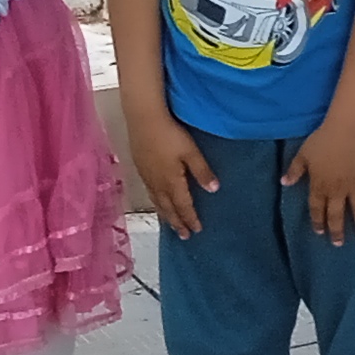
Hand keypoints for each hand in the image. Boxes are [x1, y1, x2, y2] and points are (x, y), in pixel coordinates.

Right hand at [131, 111, 220, 239]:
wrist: (143, 119)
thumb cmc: (170, 134)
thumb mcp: (191, 152)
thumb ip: (202, 172)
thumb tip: (214, 190)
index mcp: (171, 181)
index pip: (183, 206)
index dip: (190, 219)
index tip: (196, 230)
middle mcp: (157, 183)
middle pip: (168, 208)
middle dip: (177, 222)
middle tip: (183, 235)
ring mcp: (147, 176)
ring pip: (157, 202)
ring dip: (165, 215)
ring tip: (170, 224)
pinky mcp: (140, 168)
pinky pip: (149, 193)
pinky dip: (156, 203)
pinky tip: (157, 201)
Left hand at [284, 113, 354, 242]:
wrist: (346, 131)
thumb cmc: (322, 141)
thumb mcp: (303, 155)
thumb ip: (294, 170)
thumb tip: (284, 183)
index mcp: (320, 185)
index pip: (317, 208)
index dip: (318, 220)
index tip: (320, 233)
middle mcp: (338, 189)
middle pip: (336, 214)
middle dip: (337, 230)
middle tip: (339, 244)